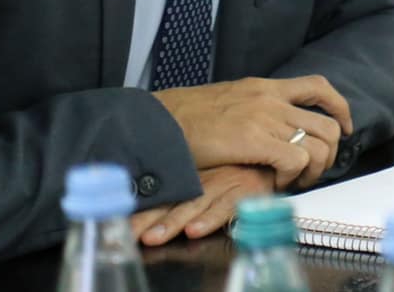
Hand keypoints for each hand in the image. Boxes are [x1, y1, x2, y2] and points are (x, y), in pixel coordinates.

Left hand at [131, 164, 275, 246]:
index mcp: (192, 177)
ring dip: (172, 223)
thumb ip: (185, 187)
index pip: (161, 195)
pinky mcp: (244, 192)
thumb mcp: (210, 172)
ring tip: (153, 237)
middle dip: (147, 221)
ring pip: (193, 206)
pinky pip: (226, 207)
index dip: (139, 210)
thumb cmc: (242, 166)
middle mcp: (204, 181)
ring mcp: (224, 185)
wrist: (275, 155)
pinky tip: (195, 230)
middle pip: (171, 203)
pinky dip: (210, 220)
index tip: (118, 223)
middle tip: (127, 233)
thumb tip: (149, 210)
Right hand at [153, 74, 352, 188]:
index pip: (318, 87)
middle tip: (313, 170)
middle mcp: (271, 98)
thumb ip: (255, 109)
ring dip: (313, 169)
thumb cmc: (188, 119)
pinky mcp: (255, 140)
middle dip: (329, 152)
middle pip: (327, 123)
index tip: (344, 128)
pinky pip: (295, 160)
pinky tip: (275, 183)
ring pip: (317, 145)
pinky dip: (293, 177)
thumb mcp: (230, 101)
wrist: (160, 122)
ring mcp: (265, 118)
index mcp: (265, 86)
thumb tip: (273, 127)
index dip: (339, 109)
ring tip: (293, 181)